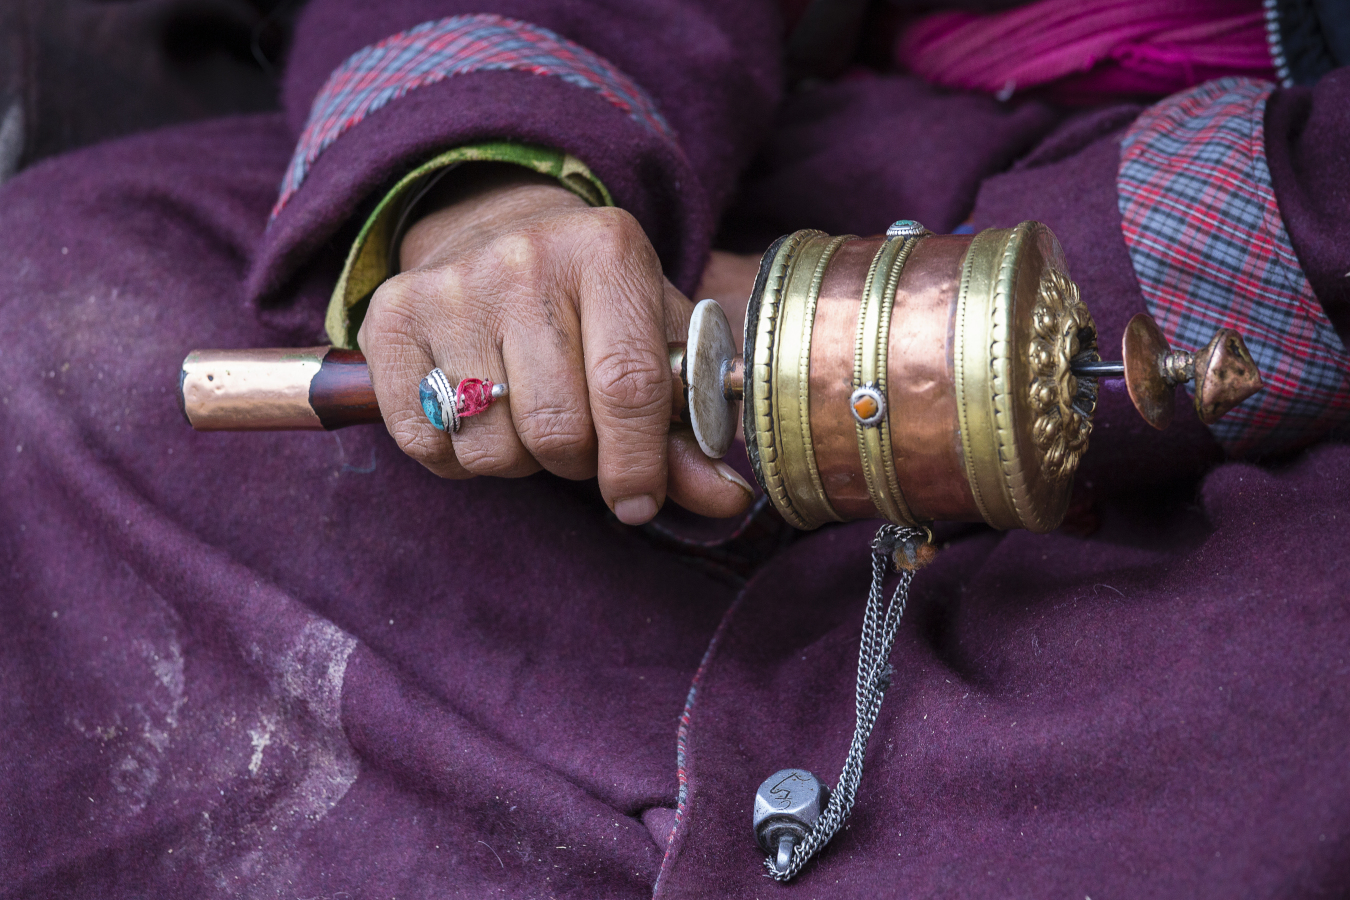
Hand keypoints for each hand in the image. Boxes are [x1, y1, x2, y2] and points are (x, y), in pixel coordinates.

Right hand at [358, 165, 753, 524]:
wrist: (496, 229)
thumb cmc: (594, 302)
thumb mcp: (655, 340)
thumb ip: (690, 424)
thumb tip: (727, 500)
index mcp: (608, 251)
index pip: (628, 386)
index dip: (638, 464)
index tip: (638, 500)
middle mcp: (525, 259)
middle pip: (557, 428)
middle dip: (578, 461)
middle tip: (580, 439)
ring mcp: (450, 287)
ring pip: (490, 447)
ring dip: (518, 461)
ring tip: (527, 418)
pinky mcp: (389, 318)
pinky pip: (426, 444)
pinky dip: (458, 458)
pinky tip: (478, 418)